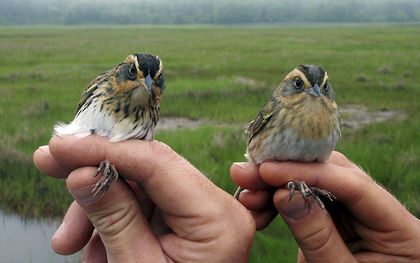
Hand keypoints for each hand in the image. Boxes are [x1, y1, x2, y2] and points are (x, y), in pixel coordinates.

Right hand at [34, 135, 254, 262]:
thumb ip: (113, 217)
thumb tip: (82, 171)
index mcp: (218, 220)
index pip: (159, 164)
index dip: (105, 150)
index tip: (60, 146)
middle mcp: (217, 209)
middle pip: (148, 171)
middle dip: (97, 177)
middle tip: (50, 166)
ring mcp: (203, 215)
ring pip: (140, 189)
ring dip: (100, 209)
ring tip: (70, 243)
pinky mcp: (187, 223)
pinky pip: (145, 207)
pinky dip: (114, 223)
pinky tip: (94, 250)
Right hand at [231, 151, 419, 261]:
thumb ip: (317, 236)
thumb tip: (283, 194)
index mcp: (401, 229)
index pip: (355, 185)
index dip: (309, 173)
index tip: (270, 170)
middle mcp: (381, 210)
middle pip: (334, 173)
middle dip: (287, 170)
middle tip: (248, 172)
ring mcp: (358, 212)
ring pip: (316, 182)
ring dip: (278, 182)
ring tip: (246, 187)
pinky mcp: (337, 218)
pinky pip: (307, 199)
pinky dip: (281, 197)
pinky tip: (258, 199)